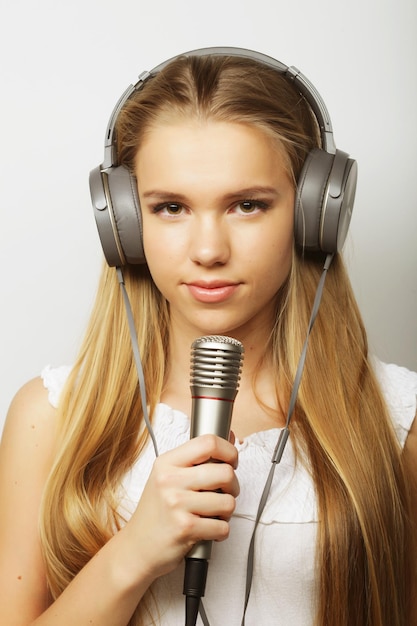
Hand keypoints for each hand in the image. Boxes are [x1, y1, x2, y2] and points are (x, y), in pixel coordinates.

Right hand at [122, 434, 238, 582]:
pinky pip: (222, 526)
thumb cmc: (156, 512)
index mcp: (167, 463)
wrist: (136, 548)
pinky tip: (207, 529)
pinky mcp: (185, 528)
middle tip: (225, 492)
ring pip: (228, 501)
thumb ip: (196, 459)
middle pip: (225, 472)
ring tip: (213, 514)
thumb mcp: (167, 477)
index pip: (208, 442)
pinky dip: (220, 531)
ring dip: (226, 511)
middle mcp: (170, 480)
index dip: (228, 451)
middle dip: (233, 485)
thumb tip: (229, 436)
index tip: (231, 461)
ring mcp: (177, 504)